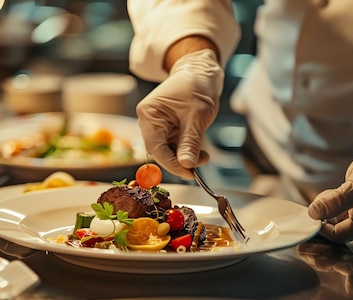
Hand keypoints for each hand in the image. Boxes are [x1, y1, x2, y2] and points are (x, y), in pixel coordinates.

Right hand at [136, 49, 222, 178]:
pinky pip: (174, 146)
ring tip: (203, 155)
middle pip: (160, 151)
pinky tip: (199, 150)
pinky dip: (187, 151)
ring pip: (168, 151)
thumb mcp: (196, 116)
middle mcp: (149, 121)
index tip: (189, 173)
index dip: (171, 164)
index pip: (156, 147)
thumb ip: (190, 142)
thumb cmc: (197, 86)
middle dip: (180, 161)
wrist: (201, 71)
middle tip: (199, 166)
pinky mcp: (168, 128)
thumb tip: (187, 165)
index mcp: (149, 113)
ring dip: (185, 157)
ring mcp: (158, 125)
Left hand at [308, 128, 352, 242]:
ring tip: (332, 191)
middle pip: (333, 229)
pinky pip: (337, 209)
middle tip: (324, 197)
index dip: (320, 225)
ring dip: (326, 206)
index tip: (312, 209)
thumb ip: (336, 201)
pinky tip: (334, 191)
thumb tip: (314, 213)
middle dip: (323, 215)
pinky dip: (330, 201)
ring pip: (333, 218)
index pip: (336, 235)